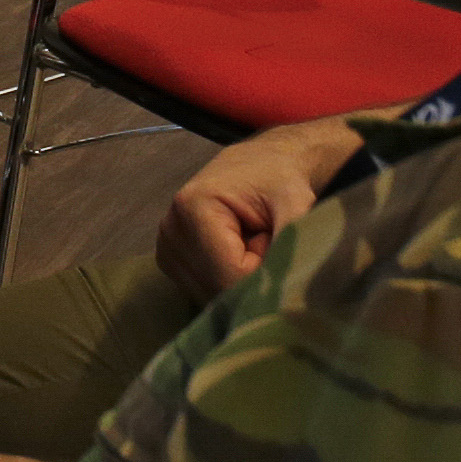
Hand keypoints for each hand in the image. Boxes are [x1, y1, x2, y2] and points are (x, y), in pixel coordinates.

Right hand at [152, 118, 355, 301]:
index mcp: (192, 208)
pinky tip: (234, 255)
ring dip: (239, 281)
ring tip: (250, 246)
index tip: (273, 238)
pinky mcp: (169, 261)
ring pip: (211, 296)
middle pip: (217, 290)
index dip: (264, 271)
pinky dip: (226, 282)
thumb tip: (286, 289)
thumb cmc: (278, 180)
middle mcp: (170, 230)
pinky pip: (203, 292)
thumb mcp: (295, 203)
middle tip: (263, 241)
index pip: (231, 276)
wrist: (258, 165)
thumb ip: (291, 243)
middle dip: (251, 278)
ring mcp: (165, 247)